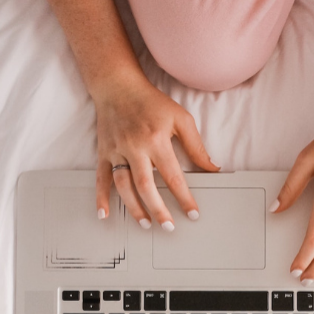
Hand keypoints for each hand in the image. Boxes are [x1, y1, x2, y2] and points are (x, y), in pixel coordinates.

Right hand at [94, 79, 218, 229]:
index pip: (173, 176)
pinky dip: (101, 197)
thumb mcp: (181, 118)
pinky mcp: (104, 152)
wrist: (118, 86)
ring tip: (146, 224)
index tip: (193, 214)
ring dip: (134, 207)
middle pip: (146, 186)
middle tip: (169, 227)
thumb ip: (196, 146)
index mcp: (156, 140)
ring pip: (124, 186)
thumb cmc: (152, 102)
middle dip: (158, 209)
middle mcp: (135, 147)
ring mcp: (117, 151)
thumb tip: (212, 169)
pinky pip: (101, 178)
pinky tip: (104, 213)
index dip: (184, 197)